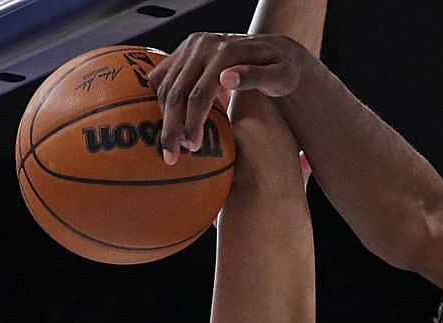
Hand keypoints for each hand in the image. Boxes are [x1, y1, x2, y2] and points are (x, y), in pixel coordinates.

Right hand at [148, 33, 313, 163]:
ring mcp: (192, 46)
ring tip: (170, 145)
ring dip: (163, 116)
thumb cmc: (283, 71)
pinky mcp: (186, 50)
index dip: (193, 123)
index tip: (193, 148)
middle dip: (172, 126)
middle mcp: (203, 45)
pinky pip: (163, 75)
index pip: (199, 94)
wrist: (277, 50)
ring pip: (165, 84)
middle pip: (176, 91)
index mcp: (225, 53)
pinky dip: (159, 99)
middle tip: (171, 157)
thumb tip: (226, 79)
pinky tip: (166, 122)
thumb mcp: (280, 77)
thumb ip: (257, 77)